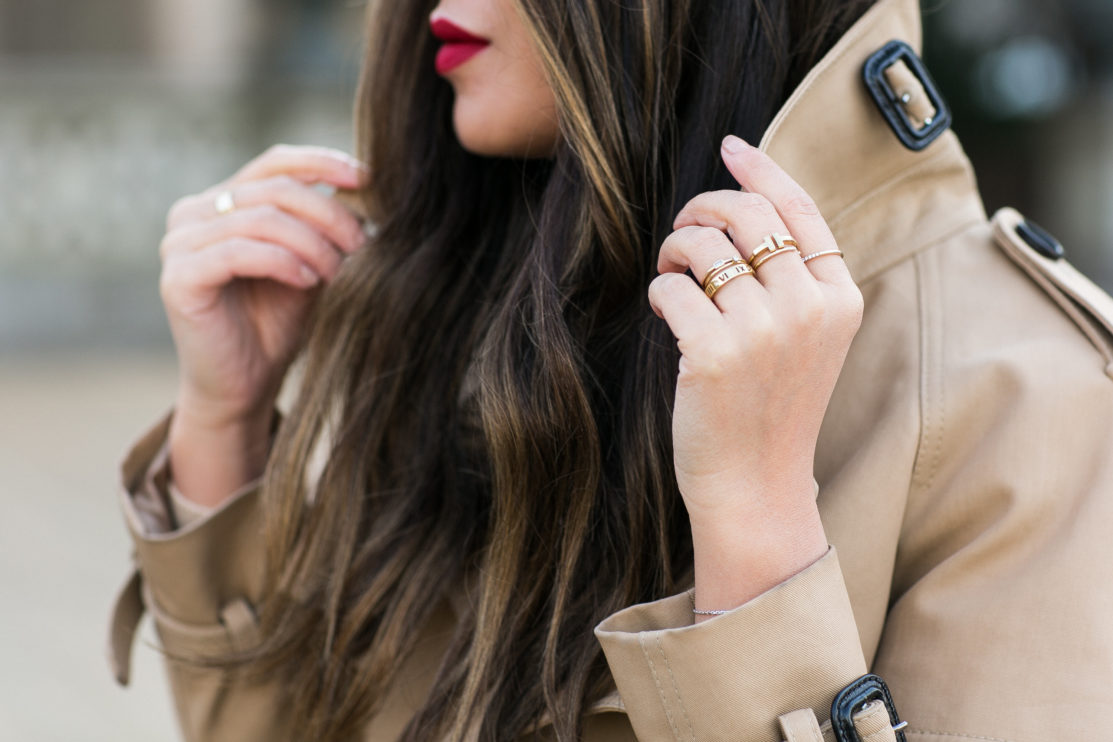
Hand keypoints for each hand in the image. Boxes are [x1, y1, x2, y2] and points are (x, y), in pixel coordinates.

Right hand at [159, 144, 366, 504]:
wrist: (243, 385)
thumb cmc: (277, 324)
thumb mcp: (310, 263)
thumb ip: (325, 226)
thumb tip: (368, 186)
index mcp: (222, 200)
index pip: (275, 162)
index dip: (322, 163)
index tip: (367, 180)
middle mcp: (193, 213)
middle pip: (275, 189)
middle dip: (329, 215)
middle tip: (361, 246)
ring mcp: (179, 243)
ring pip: (261, 218)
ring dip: (312, 243)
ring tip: (337, 272)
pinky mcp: (178, 277)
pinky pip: (238, 251)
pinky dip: (282, 262)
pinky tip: (307, 282)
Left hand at [648, 135, 862, 609]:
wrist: (757, 484)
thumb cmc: (773, 407)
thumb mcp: (808, 338)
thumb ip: (795, 279)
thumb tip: (743, 204)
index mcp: (840, 297)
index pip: (800, 208)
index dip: (762, 170)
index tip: (731, 147)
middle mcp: (808, 306)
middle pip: (747, 213)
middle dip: (703, 206)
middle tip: (683, 228)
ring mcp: (763, 330)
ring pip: (702, 245)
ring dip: (674, 250)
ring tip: (672, 276)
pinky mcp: (714, 353)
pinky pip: (671, 288)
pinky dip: (660, 292)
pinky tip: (665, 312)